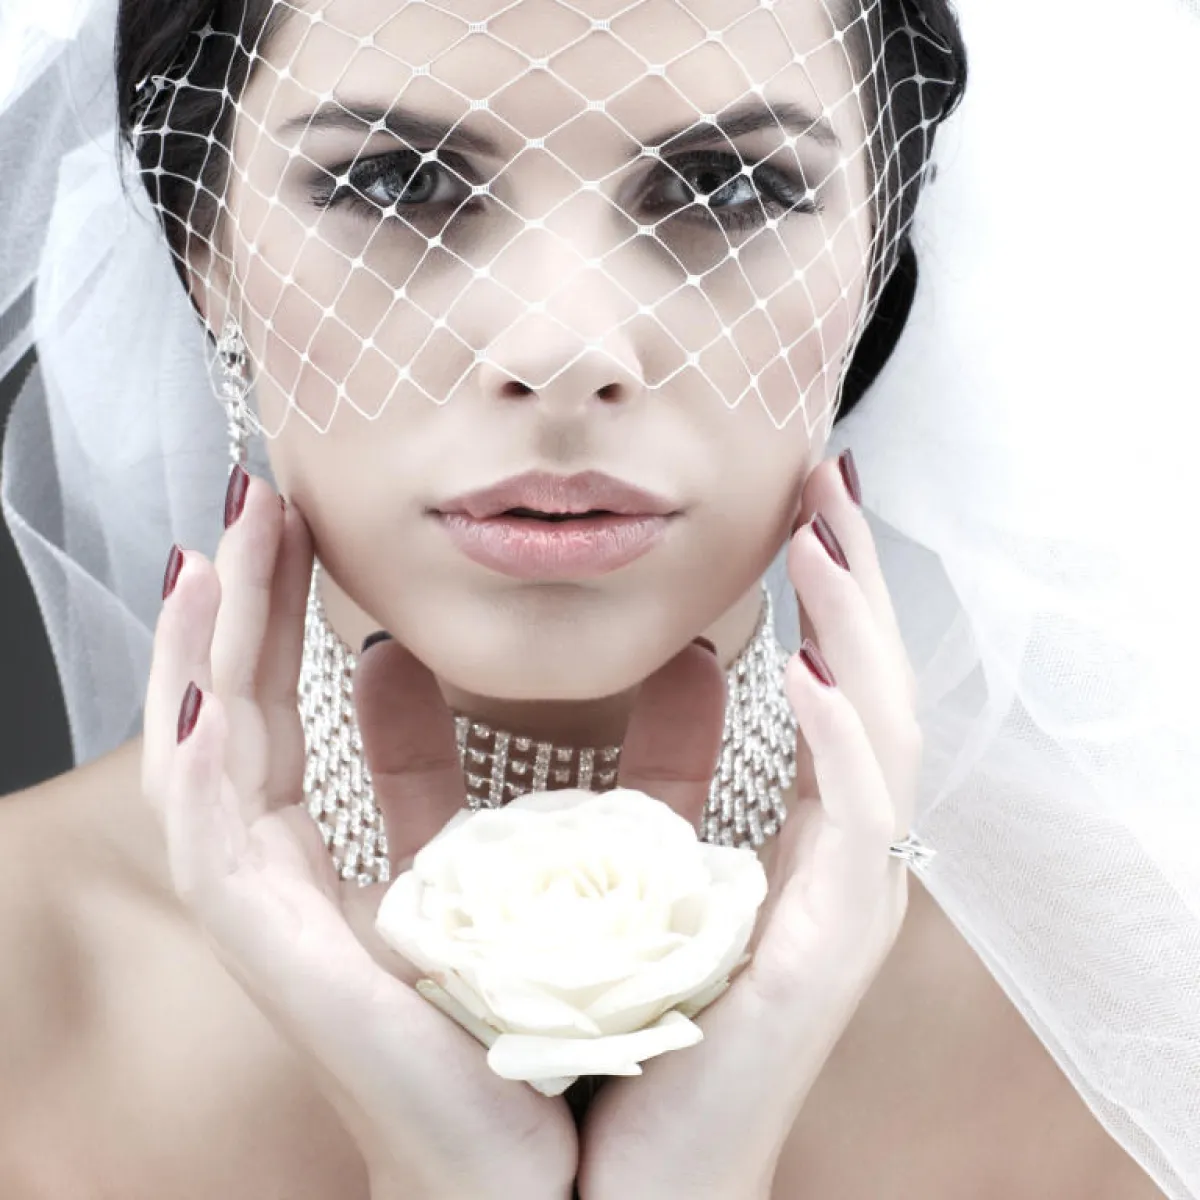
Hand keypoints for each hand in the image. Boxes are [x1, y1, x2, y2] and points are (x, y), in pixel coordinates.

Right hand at [141, 469, 576, 1199]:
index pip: (321, 718)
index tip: (332, 534)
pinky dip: (196, 729)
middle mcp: (310, 882)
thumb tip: (690, 665)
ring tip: (232, 530)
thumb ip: (640, 769)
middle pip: (251, 712)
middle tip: (271, 496)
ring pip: (209, 747)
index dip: (314, 620)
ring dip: (210, 636)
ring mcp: (277, 914)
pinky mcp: (274, 943)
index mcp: (380, 860)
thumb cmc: (582, 1028)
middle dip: (255, 600)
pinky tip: (208, 634)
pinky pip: (209, 822)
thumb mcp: (623, 862)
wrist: (556, 1182)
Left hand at [576, 452, 920, 1199]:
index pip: (819, 689)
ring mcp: (839, 902)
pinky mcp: (826, 952)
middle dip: (854, 577)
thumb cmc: (562, 1033)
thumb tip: (423, 659)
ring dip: (864, 624)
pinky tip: (801, 670)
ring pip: (885, 731)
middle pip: (867, 686)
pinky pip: (861, 826)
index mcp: (769, 835)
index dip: (814, 596)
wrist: (590, 1196)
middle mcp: (826, 857)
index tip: (782, 507)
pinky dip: (845, 740)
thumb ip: (504, 770)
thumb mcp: (525, 867)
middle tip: (822, 475)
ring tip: (826, 526)